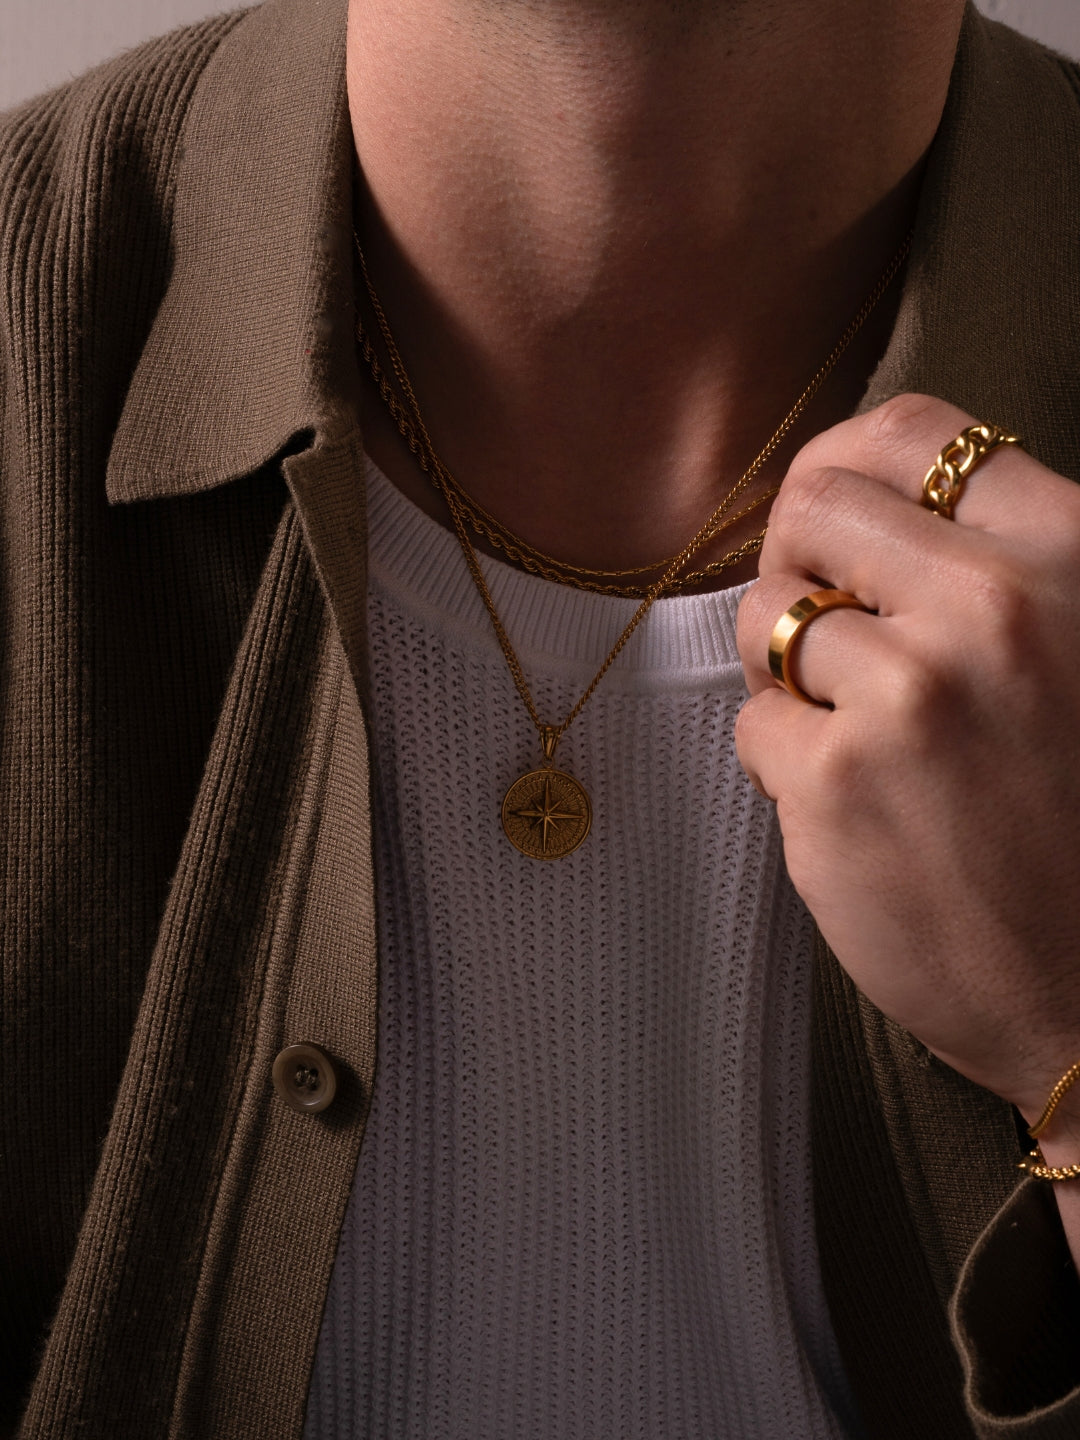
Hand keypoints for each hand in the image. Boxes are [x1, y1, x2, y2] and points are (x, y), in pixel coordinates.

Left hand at [735, 392, 1079, 1127]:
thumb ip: (1003, 566)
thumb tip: (862, 498)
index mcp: (1074, 555)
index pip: (916, 433)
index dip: (845, 467)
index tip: (829, 520)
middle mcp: (997, 607)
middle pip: (814, 508)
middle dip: (797, 561)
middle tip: (822, 629)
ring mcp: (912, 694)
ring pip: (767, 617)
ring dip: (788, 674)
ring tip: (855, 735)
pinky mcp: (839, 783)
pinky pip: (752, 723)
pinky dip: (782, 759)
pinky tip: (851, 804)